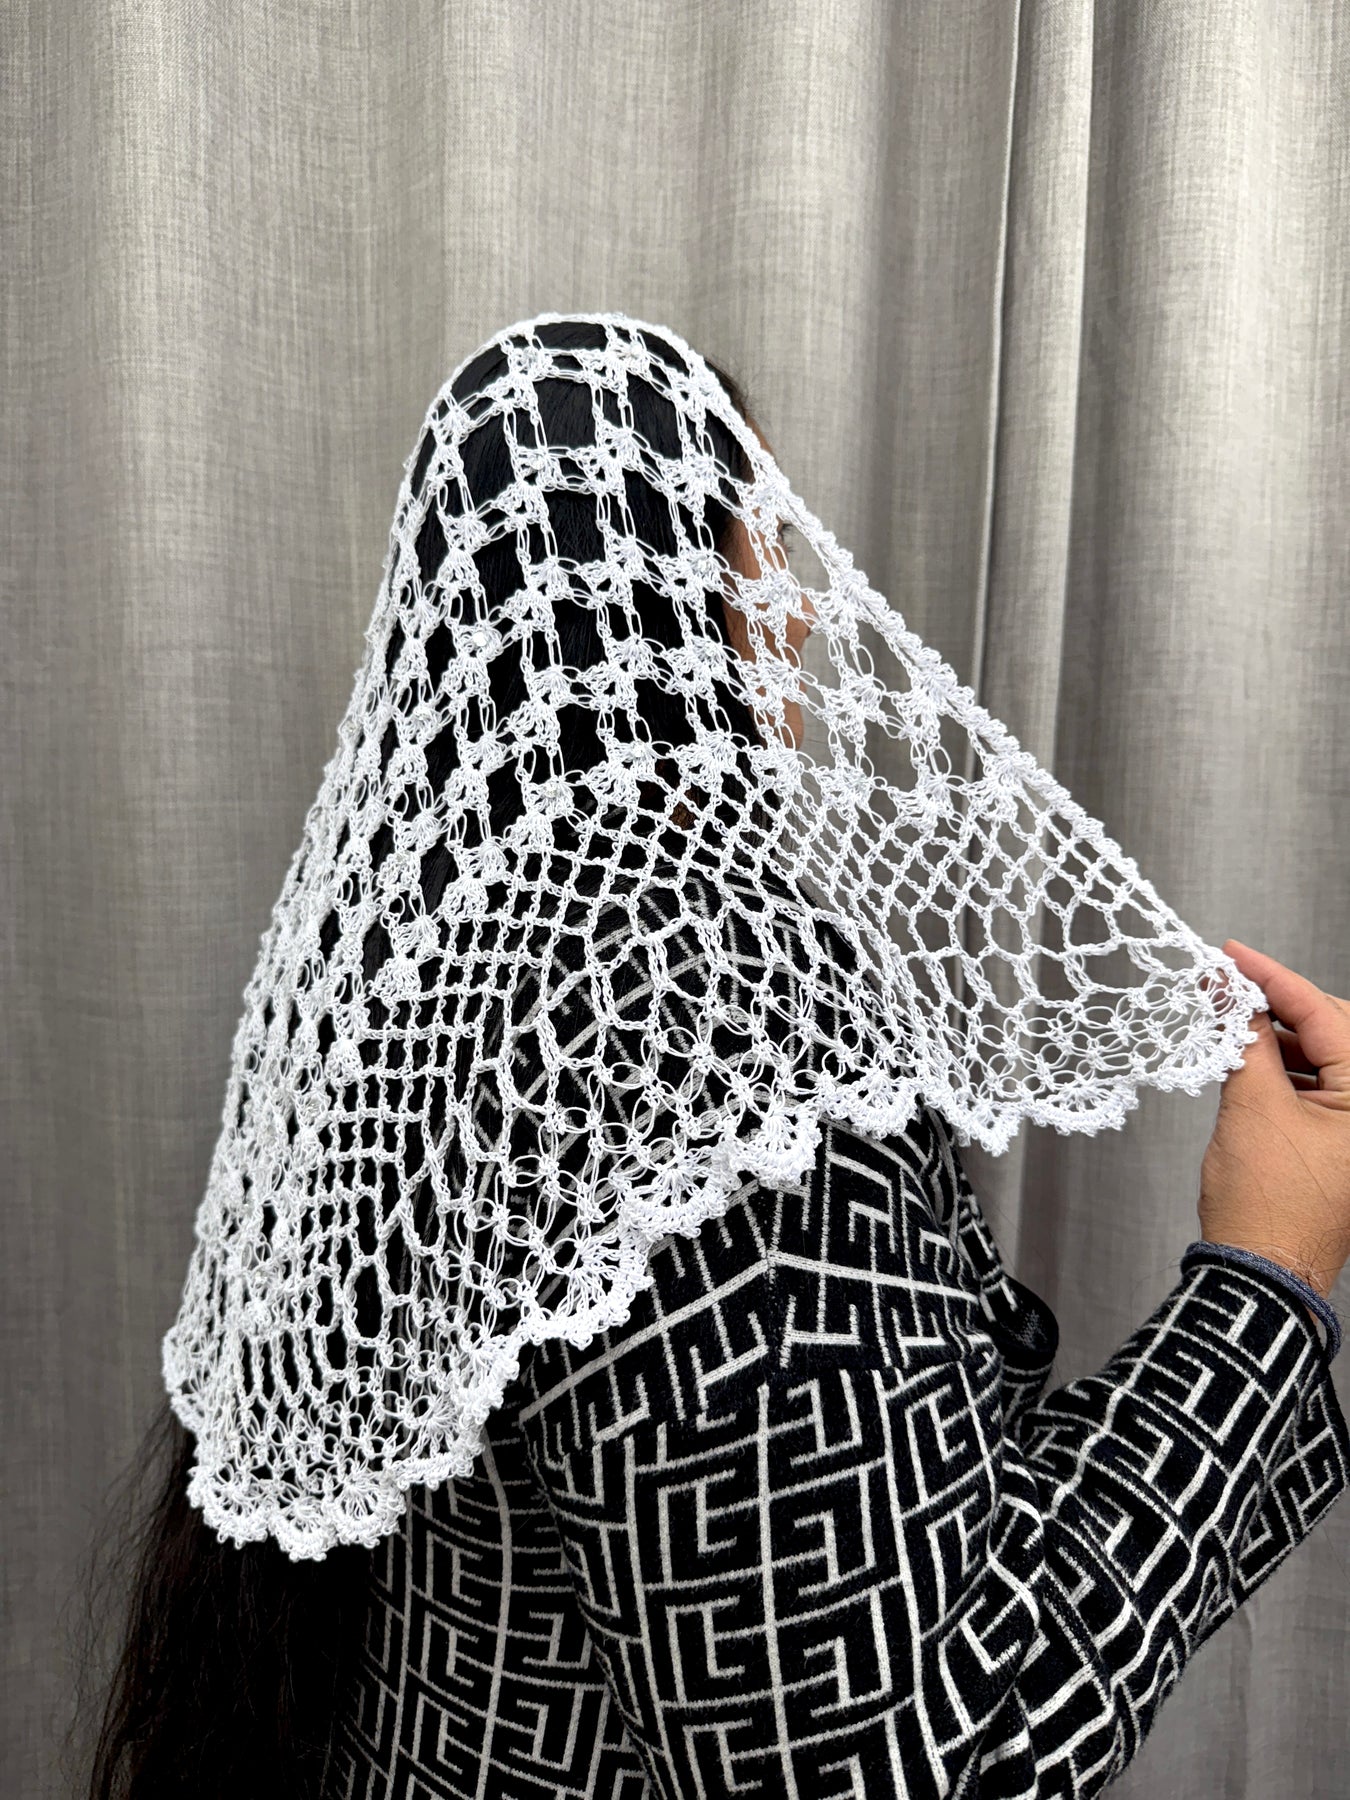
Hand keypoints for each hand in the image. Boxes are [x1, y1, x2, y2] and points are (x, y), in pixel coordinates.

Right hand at [1198, 939, 1349, 1306]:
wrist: (1260, 1272)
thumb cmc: (1266, 1205)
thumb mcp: (1253, 1108)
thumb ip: (1244, 1042)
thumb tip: (1230, 994)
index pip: (1325, 1016)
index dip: (1273, 978)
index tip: (1233, 954)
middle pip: (1332, 1030)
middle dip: (1277, 1003)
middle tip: (1226, 980)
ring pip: (1323, 1056)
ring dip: (1276, 1035)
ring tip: (1227, 1017)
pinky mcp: (1340, 1142)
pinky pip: (1316, 1085)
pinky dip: (1281, 1066)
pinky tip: (1244, 1055)